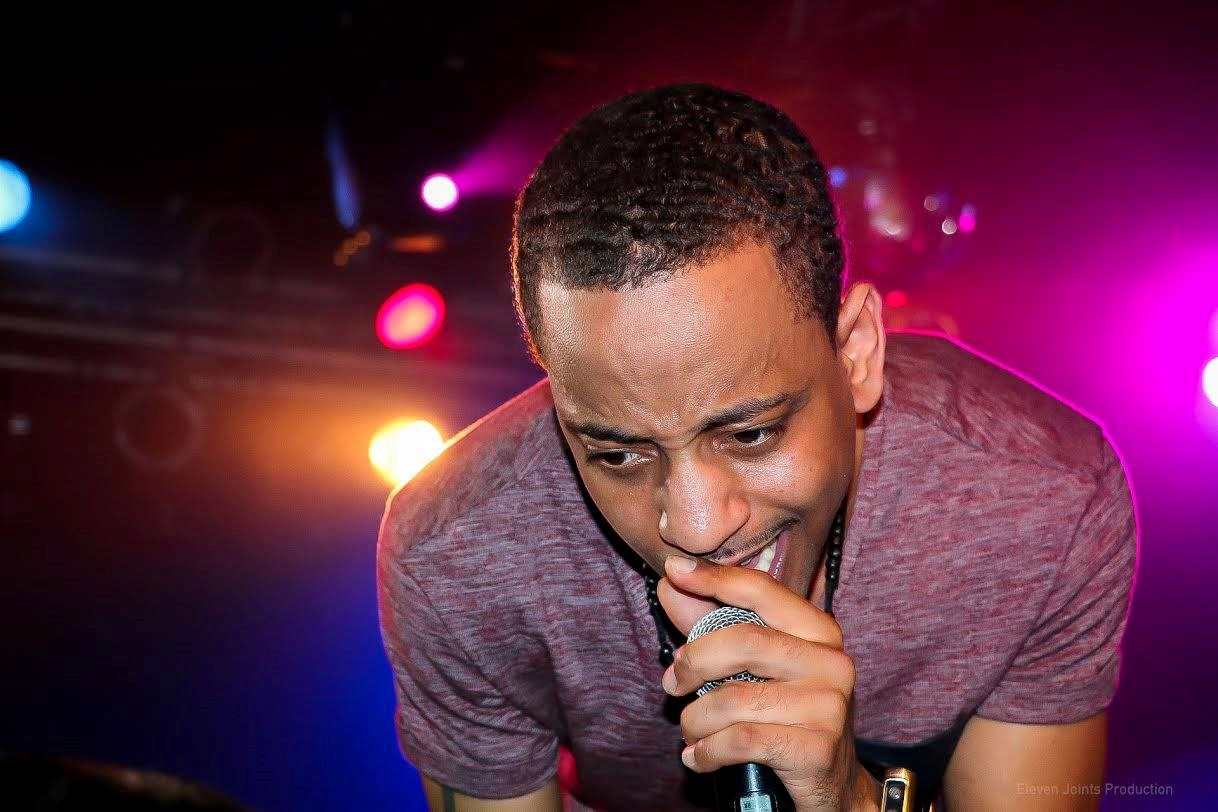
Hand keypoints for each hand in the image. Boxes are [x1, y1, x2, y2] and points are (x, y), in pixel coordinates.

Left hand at [657, 555, 878, 811]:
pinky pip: (741, 740)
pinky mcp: (816, 749)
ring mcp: (828, 706)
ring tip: (690, 730)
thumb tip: (672, 582)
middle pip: (744, 641)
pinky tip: (699, 757)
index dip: (715, 577)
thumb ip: (713, 624)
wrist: (833, 786)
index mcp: (819, 632)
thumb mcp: (753, 668)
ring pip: (735, 698)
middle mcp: (831, 662)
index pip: (763, 591)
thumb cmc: (784, 716)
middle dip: (694, 662)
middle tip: (673, 683)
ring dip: (696, 718)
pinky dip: (707, 751)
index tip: (675, 570)